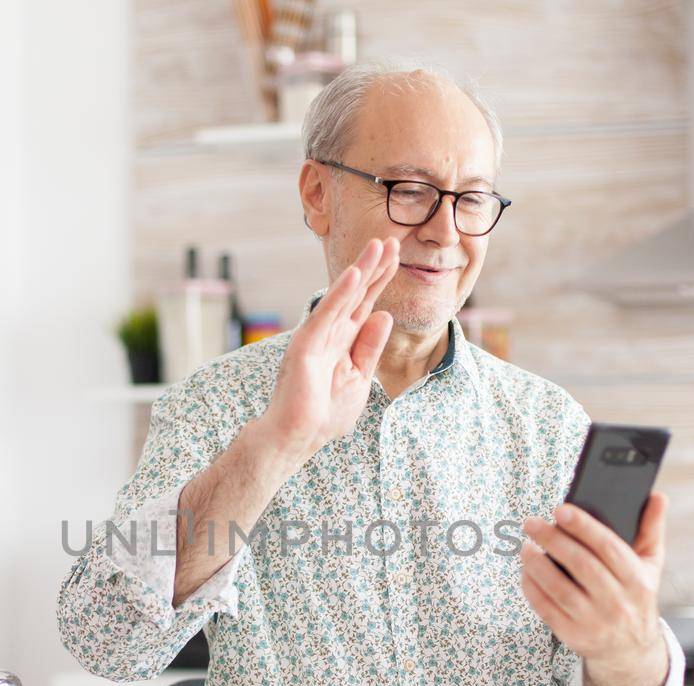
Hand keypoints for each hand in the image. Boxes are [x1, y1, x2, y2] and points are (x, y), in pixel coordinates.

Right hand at [257, 238, 399, 465]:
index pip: (365, 303)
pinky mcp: (306, 345)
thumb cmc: (324, 414)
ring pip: (343, 298)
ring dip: (360, 271)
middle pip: (357, 294)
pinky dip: (340, 294)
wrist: (297, 437)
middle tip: (391, 240)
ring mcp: (316, 337)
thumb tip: (383, 314)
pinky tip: (355, 274)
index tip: (395, 255)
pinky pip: (327, 315)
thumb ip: (370, 347)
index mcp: (343, 341)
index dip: (380, 279)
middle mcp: (329, 333)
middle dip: (374, 267)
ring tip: (377, 247)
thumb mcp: (359, 378)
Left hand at [520, 492, 668, 669]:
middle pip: (581, 565)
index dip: (584, 527)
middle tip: (532, 523)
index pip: (609, 548)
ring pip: (560, 589)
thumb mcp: (650, 565)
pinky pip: (547, 610)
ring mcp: (595, 622)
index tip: (561, 510)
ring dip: (537, 565)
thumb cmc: (636, 596)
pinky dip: (532, 589)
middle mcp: (618, 603)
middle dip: (553, 541)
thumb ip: (651, 529)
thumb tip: (657, 496)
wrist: (631, 650)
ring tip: (525, 546)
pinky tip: (525, 572)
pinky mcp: (574, 636)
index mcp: (638, 581)